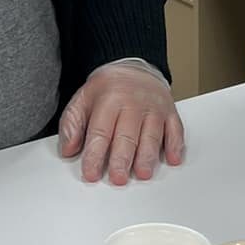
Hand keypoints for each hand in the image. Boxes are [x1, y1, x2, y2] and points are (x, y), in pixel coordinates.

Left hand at [58, 63, 185, 185]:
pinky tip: (172, 159)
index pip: (100, 132)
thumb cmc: (108, 89)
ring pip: (152, 134)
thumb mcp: (82, 99)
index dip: (95, 155)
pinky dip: (175, 145)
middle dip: (122, 158)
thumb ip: (72, 124)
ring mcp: (154, 108)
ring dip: (148, 155)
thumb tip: (68, 149)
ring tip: (142, 173)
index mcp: (109, 99)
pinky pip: (175, 129)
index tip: (91, 173)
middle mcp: (133, 103)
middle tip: (118, 178)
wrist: (134, 66)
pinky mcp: (170, 112)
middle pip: (127, 135)